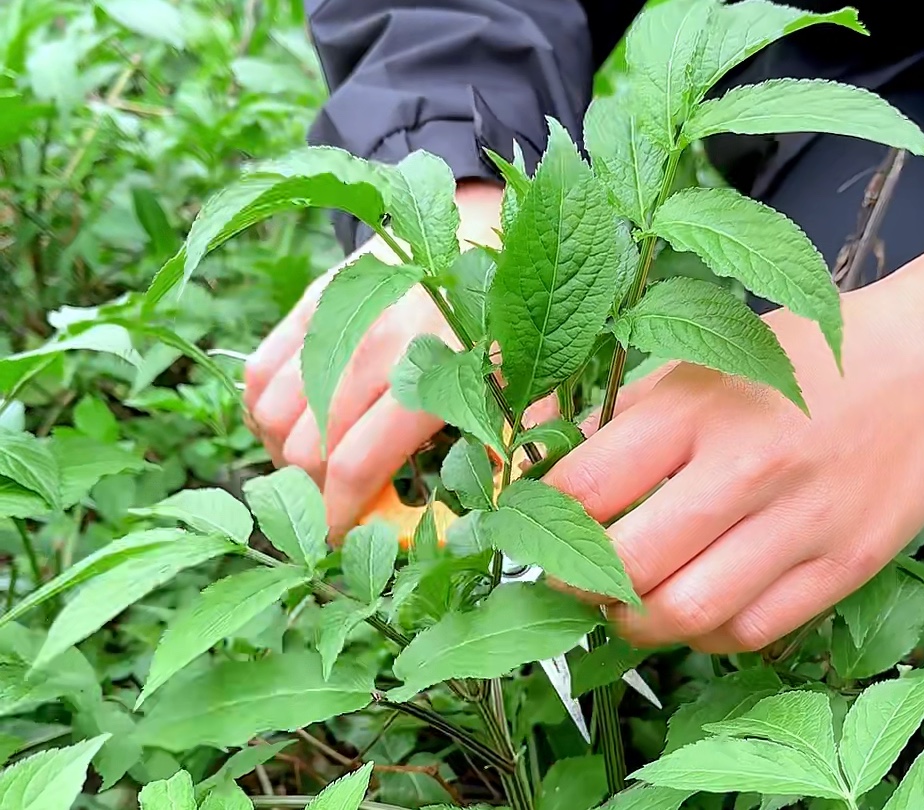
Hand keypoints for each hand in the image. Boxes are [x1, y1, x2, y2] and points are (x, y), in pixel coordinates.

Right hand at [244, 181, 503, 539]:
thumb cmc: (508, 324)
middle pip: (305, 448)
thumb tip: (495, 520)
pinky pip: (256, 373)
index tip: (341, 539)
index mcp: (430, 370)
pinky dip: (263, 412)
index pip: (355, 463)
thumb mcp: (527, 390)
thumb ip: (511, 454)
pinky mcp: (308, 301)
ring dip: (286, 457)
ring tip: (321, 468)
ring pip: (270, 415)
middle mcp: (371, 342)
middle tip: (341, 505)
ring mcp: (331, 316)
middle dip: (315, 494)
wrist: (478, 232)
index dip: (340, 516)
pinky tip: (297, 426)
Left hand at [546, 246, 923, 652]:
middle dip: (576, 585)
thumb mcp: (697, 360)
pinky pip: (751, 632)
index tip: (531, 525)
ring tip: (624, 601)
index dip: (540, 518)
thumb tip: (523, 439)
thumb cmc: (795, 360)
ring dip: (635, 623)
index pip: (586, 486)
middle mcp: (748, 467)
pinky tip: (694, 605)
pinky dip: (704, 634)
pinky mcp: (845, 565)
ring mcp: (803, 523)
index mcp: (697, 407)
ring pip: (687, 614)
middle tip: (568, 577)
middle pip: (628, 565)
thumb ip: (611, 410)